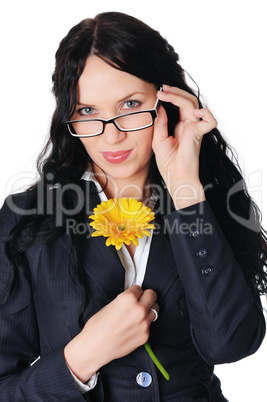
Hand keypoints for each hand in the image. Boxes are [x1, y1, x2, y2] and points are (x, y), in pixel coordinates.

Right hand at [64, 285, 158, 382]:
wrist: (94, 348)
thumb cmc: (97, 327)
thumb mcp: (109, 305)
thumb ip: (125, 300)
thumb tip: (133, 298)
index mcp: (128, 299)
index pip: (139, 288)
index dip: (134, 292)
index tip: (132, 295)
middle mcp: (138, 310)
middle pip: (152, 295)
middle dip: (146, 296)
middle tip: (141, 300)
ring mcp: (144, 324)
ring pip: (155, 309)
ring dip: (148, 310)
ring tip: (137, 314)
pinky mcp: (145, 336)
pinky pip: (149, 325)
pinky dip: (144, 324)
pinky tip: (133, 327)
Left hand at [152, 85, 216, 208]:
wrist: (175, 178)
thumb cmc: (168, 163)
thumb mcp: (158, 140)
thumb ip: (160, 123)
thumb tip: (159, 107)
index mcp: (181, 126)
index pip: (179, 105)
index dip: (171, 96)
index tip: (159, 91)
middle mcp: (189, 125)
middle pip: (187, 100)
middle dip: (175, 92)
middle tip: (162, 88)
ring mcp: (195, 129)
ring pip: (193, 104)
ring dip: (179, 96)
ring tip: (165, 93)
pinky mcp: (199, 134)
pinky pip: (210, 120)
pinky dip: (204, 113)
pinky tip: (192, 112)